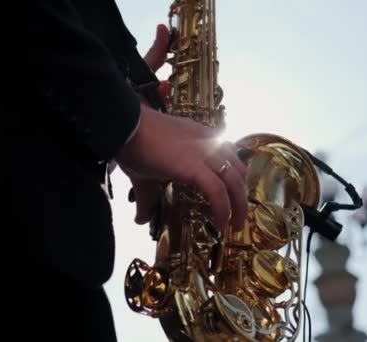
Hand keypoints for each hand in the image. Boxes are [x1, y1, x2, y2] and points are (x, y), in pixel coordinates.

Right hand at [119, 24, 246, 232]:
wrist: (125, 127)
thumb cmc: (133, 143)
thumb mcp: (146, 172)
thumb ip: (147, 198)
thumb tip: (139, 220)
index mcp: (200, 138)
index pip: (229, 156)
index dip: (234, 178)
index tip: (232, 196)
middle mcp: (208, 143)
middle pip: (238, 171)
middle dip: (242, 196)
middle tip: (238, 217)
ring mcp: (204, 153)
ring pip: (234, 181)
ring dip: (238, 205)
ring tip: (234, 224)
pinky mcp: (195, 166)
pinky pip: (217, 191)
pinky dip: (223, 210)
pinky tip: (220, 224)